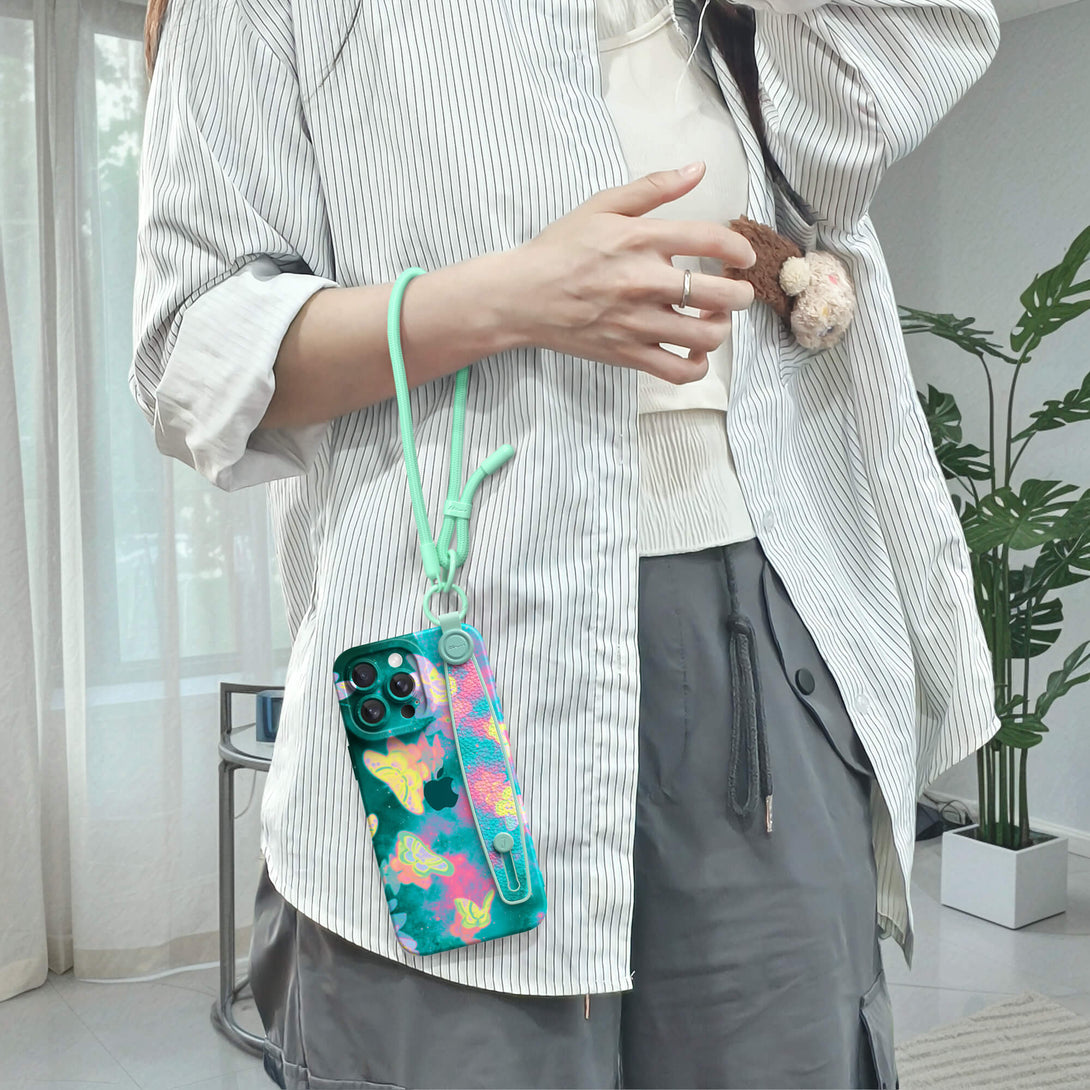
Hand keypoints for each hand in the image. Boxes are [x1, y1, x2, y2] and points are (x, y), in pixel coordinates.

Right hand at [505, 161, 756, 383]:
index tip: (742, 257)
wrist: (521, 296)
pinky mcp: (627, 354)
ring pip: (706, 336)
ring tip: (711, 319)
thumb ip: (654, 187)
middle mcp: (644, 282)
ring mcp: (636, 323)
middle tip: (735, 293)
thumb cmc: (561, 249)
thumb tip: (698, 169)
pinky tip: (692, 351)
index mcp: (640, 240)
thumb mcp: (603, 206)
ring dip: (721, 328)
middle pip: (721, 295)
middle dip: (741, 294)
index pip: (712, 241)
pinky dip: (696, 365)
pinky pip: (678, 372)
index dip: (739, 249)